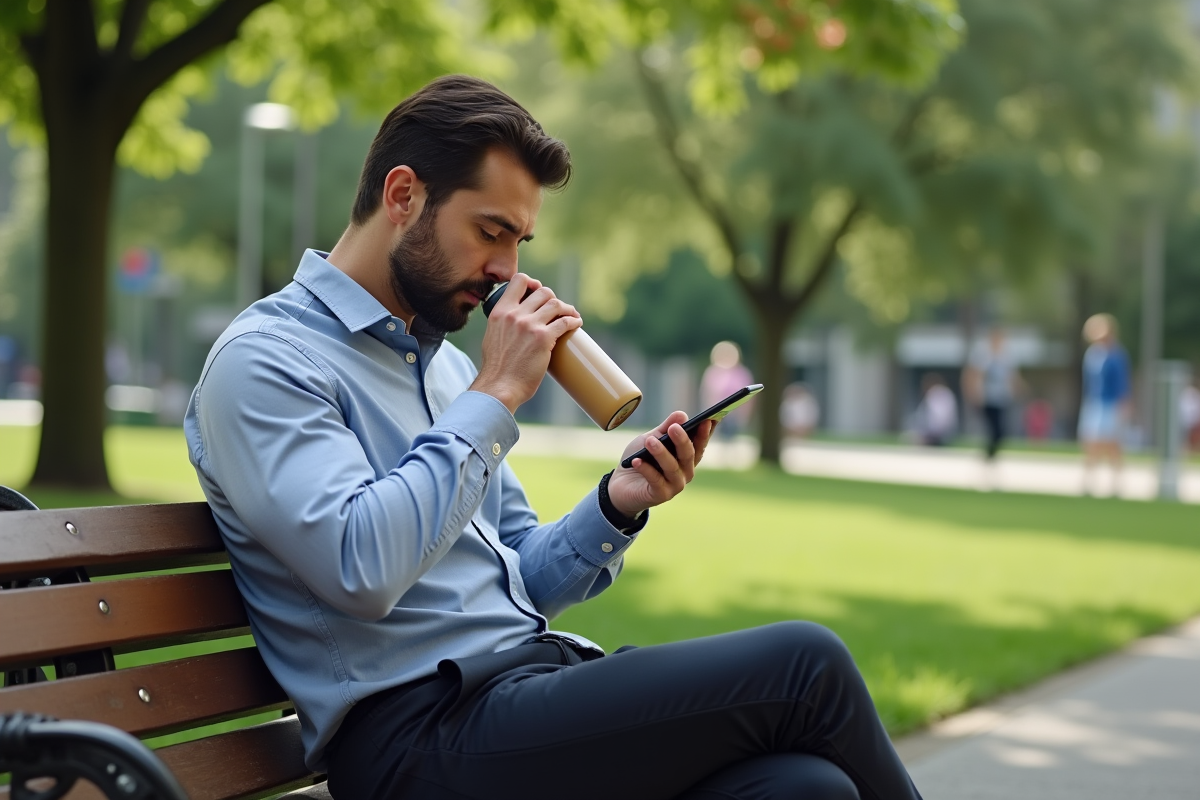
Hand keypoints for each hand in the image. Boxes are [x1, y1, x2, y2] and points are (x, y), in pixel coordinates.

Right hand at [470, 273, 581, 412]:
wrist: (499, 387)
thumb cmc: (497, 368)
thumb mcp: (492, 336)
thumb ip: (503, 325)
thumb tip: (513, 322)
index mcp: (500, 312)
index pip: (518, 280)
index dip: (533, 282)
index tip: (539, 291)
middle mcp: (514, 315)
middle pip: (543, 292)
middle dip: (554, 299)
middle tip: (558, 309)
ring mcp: (529, 325)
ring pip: (556, 304)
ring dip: (567, 308)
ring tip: (572, 315)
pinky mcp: (543, 338)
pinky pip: (565, 322)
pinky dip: (574, 320)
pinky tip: (576, 323)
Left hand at [608, 411, 713, 518]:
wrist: (619, 484)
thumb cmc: (639, 458)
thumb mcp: (651, 438)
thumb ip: (665, 428)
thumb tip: (682, 415)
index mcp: (686, 457)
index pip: (699, 445)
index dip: (705, 433)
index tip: (708, 420)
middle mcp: (685, 472)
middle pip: (688, 455)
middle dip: (682, 440)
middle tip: (674, 427)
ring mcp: (675, 485)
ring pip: (672, 468)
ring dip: (661, 453)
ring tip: (650, 441)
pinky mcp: (661, 495)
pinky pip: (655, 480)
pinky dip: (646, 469)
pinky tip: (636, 460)